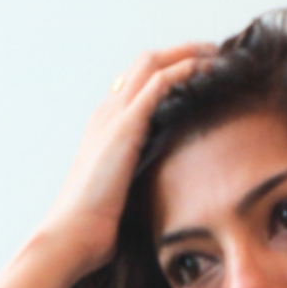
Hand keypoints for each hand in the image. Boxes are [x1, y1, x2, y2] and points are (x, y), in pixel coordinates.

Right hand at [38, 43, 215, 280]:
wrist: (71, 234)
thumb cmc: (93, 227)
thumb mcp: (121, 195)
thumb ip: (137, 181)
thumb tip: (161, 194)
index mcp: (104, 127)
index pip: (135, 84)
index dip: (165, 72)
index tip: (194, 72)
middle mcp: (107, 113)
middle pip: (145, 64)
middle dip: (179, 53)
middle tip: (211, 53)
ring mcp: (114, 116)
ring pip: (152, 65)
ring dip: (186, 53)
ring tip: (215, 53)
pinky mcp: (125, 126)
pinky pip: (158, 84)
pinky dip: (183, 70)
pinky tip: (204, 69)